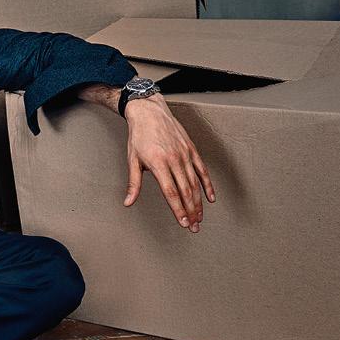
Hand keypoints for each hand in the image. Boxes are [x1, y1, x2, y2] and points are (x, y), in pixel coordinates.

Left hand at [123, 94, 215, 232]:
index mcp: (158, 163)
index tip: (183, 223)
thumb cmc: (138, 136)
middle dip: (191, 211)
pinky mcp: (192, 149)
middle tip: (194, 227)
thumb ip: (133, 183)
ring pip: (195, 183)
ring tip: (200, 217)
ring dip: (198, 202)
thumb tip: (128, 202)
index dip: (178, 210)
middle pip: (186, 191)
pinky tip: (210, 198)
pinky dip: (208, 185)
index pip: (171, 192)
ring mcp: (185, 154)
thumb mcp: (132, 160)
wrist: (149, 112)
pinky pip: (202, 170)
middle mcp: (174, 159)